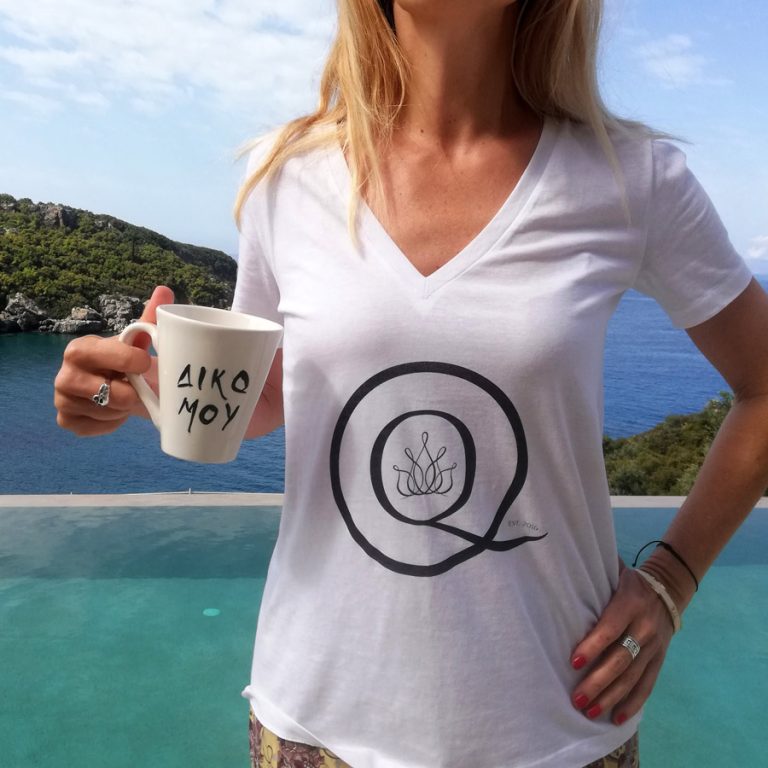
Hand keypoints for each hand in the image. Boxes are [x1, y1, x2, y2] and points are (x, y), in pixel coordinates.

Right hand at [54, 285, 173, 434]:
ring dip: (123, 408)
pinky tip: (114, 411)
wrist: (116, 387)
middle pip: (108, 393)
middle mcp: (64, 374)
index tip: (146, 362)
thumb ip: (148, 319)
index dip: (130, 361)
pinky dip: (112, 423)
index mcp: (80, 349)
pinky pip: (96, 427)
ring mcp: (62, 399)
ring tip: (125, 396)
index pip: (105, 355)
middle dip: (132, 393)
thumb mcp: (137, 341)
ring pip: (106, 412)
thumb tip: (164, 290)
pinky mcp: (66, 421)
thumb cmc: (126, 362)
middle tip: (137, 387)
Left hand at [568, 564, 676, 725]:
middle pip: (621, 660)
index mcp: (630, 604)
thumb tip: (562, 560)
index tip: (573, 662)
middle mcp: (645, 628)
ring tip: (590, 711)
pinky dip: (633, 703)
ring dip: (611, 697)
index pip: (611, 629)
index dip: (593, 647)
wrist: (668, 590)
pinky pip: (647, 685)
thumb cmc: (627, 581)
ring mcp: (655, 647)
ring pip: (633, 677)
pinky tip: (617, 717)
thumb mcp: (615, 571)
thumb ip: (593, 572)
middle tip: (577, 698)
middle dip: (598, 682)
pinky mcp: (660, 660)